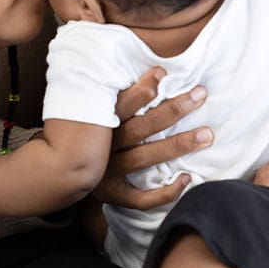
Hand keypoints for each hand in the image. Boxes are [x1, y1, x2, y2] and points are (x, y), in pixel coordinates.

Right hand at [93, 67, 211, 209]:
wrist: (62, 172)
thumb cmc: (89, 134)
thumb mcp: (94, 113)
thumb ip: (116, 96)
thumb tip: (150, 69)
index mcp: (98, 124)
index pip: (121, 104)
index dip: (141, 90)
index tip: (163, 73)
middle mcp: (102, 148)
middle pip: (140, 129)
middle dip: (172, 111)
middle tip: (200, 95)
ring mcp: (107, 173)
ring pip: (144, 159)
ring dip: (177, 145)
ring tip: (206, 134)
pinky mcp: (114, 195)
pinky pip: (141, 198)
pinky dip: (164, 191)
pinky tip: (187, 178)